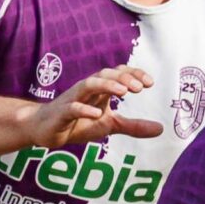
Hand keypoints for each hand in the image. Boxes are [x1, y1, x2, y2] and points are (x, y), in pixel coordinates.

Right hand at [27, 65, 161, 147]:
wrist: (44, 129)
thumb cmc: (77, 122)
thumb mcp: (109, 125)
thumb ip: (133, 126)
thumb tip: (161, 129)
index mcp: (99, 89)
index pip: (118, 74)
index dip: (134, 74)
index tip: (150, 83)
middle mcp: (86, 90)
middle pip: (105, 75)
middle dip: (123, 78)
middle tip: (140, 88)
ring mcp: (72, 100)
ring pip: (88, 85)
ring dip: (106, 86)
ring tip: (123, 93)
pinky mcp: (61, 114)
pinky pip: (71, 108)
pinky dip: (84, 109)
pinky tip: (97, 114)